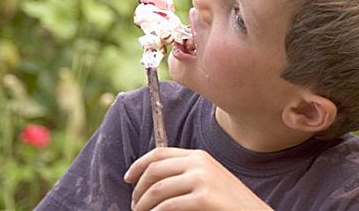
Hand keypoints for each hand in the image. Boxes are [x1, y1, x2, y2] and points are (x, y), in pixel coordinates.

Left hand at [124, 147, 272, 210]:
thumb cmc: (230, 203)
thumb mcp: (210, 179)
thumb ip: (187, 174)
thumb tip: (155, 181)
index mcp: (200, 156)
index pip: (159, 152)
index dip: (139, 164)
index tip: (128, 178)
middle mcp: (200, 163)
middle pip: (154, 170)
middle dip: (138, 188)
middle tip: (134, 205)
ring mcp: (203, 179)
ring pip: (157, 189)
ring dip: (142, 204)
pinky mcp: (204, 197)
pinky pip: (168, 206)